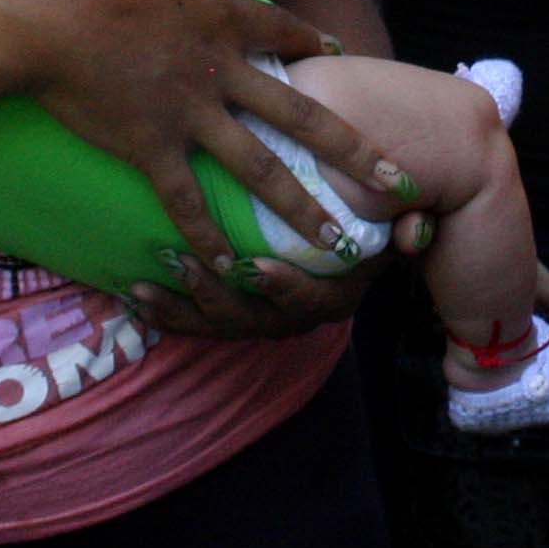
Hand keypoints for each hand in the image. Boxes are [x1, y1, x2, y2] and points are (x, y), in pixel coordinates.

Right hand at [0, 0, 382, 272]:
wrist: (39, 8)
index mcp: (221, 17)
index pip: (283, 32)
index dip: (312, 43)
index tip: (342, 52)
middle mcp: (220, 70)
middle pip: (302, 116)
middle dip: (354, 151)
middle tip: (397, 179)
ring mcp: (190, 112)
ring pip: (262, 170)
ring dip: (303, 210)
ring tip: (338, 244)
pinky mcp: (151, 145)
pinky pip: (187, 201)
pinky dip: (208, 236)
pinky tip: (229, 266)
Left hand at [128, 246, 390, 339]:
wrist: (343, 243)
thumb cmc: (363, 222)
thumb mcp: (393, 227)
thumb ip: (408, 229)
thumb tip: (417, 229)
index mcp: (333, 296)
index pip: (310, 300)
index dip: (286, 289)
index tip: (259, 267)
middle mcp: (293, 316)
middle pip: (253, 320)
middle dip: (215, 297)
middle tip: (184, 264)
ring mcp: (259, 317)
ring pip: (217, 324)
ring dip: (179, 307)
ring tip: (142, 287)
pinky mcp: (229, 312)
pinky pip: (196, 320)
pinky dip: (165, 310)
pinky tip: (131, 295)